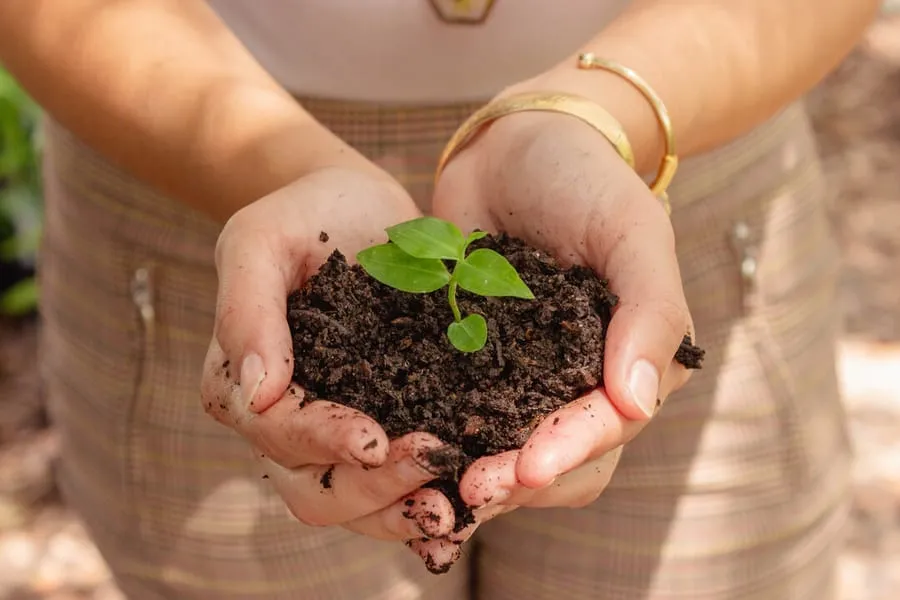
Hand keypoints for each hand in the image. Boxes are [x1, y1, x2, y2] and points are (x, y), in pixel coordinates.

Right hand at [200, 167, 457, 542]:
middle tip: (433, 464)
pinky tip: (469, 502)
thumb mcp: (261, 239)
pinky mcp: (387, 425)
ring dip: (403, 512)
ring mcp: (336, 433)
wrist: (356, 207)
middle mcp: (285, 423)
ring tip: (455, 507)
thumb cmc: (303, 214)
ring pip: (357, 505)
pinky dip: (429, 500)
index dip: (325, 442)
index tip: (377, 441)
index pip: (278, 432)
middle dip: (373, 489)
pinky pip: (399, 484)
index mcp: (243, 383)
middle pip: (316, 490)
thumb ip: (247, 310)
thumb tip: (259, 394)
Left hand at [430, 110, 693, 535]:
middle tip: (465, 493)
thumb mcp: (633, 232)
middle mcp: (577, 382)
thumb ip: (650, 311)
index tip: (521, 472)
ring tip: (429, 484)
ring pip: (505, 450)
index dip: (567, 454)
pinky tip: (402, 448)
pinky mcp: (469, 363)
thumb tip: (637, 403)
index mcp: (629, 362)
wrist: (519, 142)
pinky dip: (437, 436)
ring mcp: (522, 376)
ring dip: (473, 472)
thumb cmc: (588, 180)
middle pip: (557, 460)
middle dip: (515, 481)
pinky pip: (456, 411)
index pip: (606, 428)